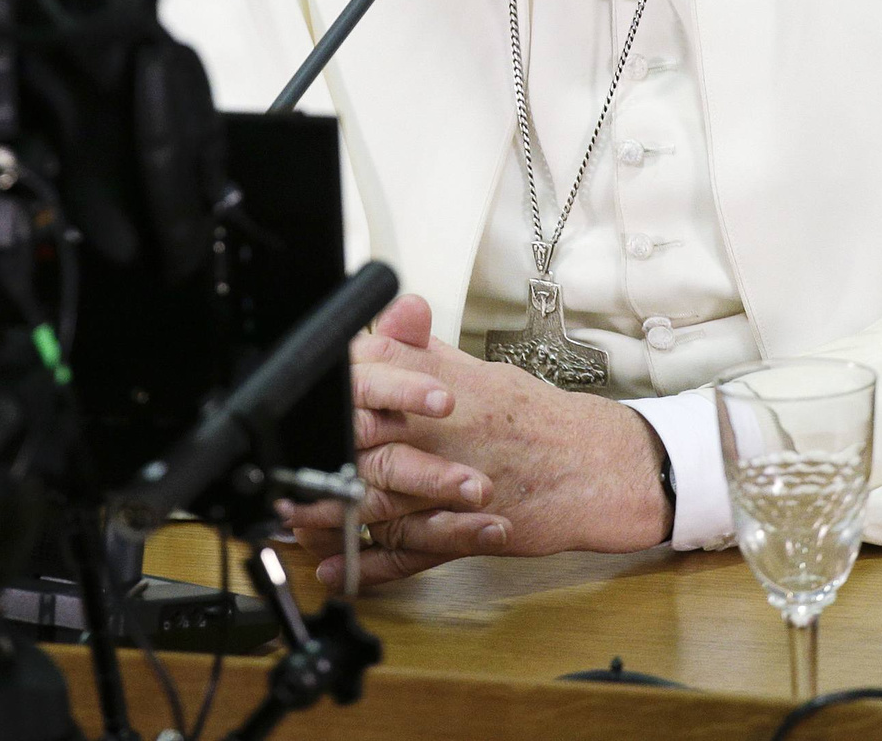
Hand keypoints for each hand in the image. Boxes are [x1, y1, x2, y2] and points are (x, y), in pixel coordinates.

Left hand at [283, 295, 670, 587]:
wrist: (600, 466)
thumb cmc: (538, 423)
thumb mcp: (481, 374)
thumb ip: (427, 350)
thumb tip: (395, 311)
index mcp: (449, 390)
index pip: (377, 377)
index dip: (334, 389)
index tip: (301, 398)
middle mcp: (449, 435)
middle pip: (369, 440)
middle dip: (321, 454)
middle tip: (281, 467)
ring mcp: (457, 486)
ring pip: (382, 500)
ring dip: (332, 512)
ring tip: (293, 518)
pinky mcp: (468, 530)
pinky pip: (411, 553)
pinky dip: (372, 567)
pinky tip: (337, 570)